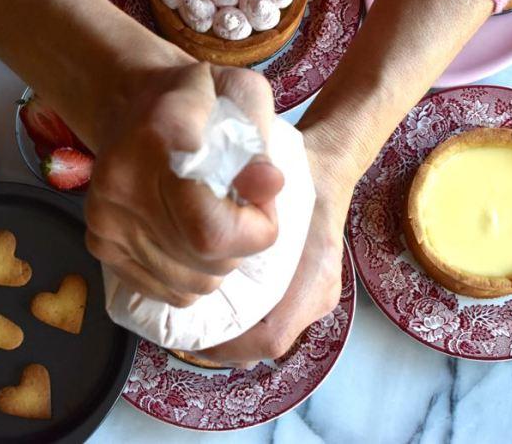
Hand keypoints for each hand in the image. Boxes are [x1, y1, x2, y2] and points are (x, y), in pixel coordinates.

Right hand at [84, 61, 284, 306]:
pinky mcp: (99, 243)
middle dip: (242, 244)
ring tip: (211, 217)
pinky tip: (187, 234)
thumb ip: (259, 141)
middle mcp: (122, 183)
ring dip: (217, 261)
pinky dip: (191, 274)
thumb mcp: (242, 94)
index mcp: (160, 138)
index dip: (255, 228)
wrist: (131, 104)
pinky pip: (166, 292)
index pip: (212, 229)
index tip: (259, 198)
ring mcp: (105, 219)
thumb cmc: (199, 99)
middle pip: (208, 262)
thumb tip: (269, 186)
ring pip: (192, 285)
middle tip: (237, 205)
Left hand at [197, 127, 355, 365]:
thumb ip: (243, 214)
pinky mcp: (311, 293)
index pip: (271, 337)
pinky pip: (275, 323)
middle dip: (224, 344)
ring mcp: (318, 297)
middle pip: (267, 344)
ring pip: (270, 337)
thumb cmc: (297, 176)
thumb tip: (204, 238)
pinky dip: (245, 324)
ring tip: (195, 322)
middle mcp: (320, 294)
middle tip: (183, 331)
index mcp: (314, 276)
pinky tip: (217, 309)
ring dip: (233, 337)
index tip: (192, 334)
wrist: (328, 168)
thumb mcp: (268, 191)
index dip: (229, 345)